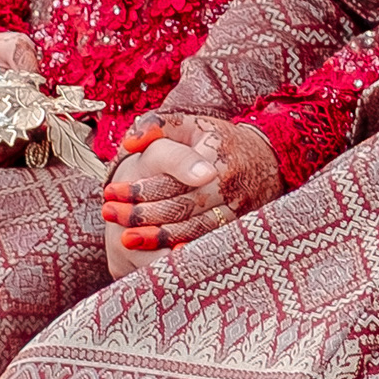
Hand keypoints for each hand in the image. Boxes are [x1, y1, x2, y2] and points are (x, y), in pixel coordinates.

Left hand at [98, 112, 281, 273]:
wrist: (270, 158)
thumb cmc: (219, 139)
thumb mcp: (190, 123)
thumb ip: (156, 126)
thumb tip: (129, 144)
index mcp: (214, 158)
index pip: (169, 179)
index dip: (136, 189)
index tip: (109, 192)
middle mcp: (228, 186)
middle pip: (179, 208)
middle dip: (140, 215)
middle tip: (108, 215)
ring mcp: (238, 211)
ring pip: (193, 231)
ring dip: (156, 238)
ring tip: (125, 238)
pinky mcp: (241, 228)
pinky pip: (208, 244)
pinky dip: (182, 251)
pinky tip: (159, 255)